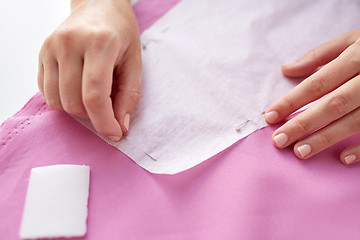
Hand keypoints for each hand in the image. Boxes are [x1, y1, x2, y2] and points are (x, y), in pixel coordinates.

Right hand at [38, 0, 140, 140]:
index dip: (104, 122)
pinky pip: (46, 91)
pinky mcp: (42, 52)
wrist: (98, 4)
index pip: (95, 95)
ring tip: (92, 98)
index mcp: (99, 43)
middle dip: (93, 117)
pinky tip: (77, 90)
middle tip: (107, 112)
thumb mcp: (135, 61)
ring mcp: (52, 47)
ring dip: (77, 110)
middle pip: (74, 102)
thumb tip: (120, 125)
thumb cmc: (120, 31)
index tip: (114, 133)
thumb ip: (129, 95)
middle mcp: (70, 43)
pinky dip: (62, 100)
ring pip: (57, 101)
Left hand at [265, 30, 359, 164]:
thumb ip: (319, 55)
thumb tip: (286, 69)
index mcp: (356, 57)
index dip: (292, 101)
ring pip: (354, 121)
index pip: (317, 84)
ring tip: (300, 152)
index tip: (270, 116)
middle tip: (279, 140)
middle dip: (303, 124)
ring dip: (326, 138)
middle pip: (333, 104)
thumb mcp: (351, 41)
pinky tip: (342, 159)